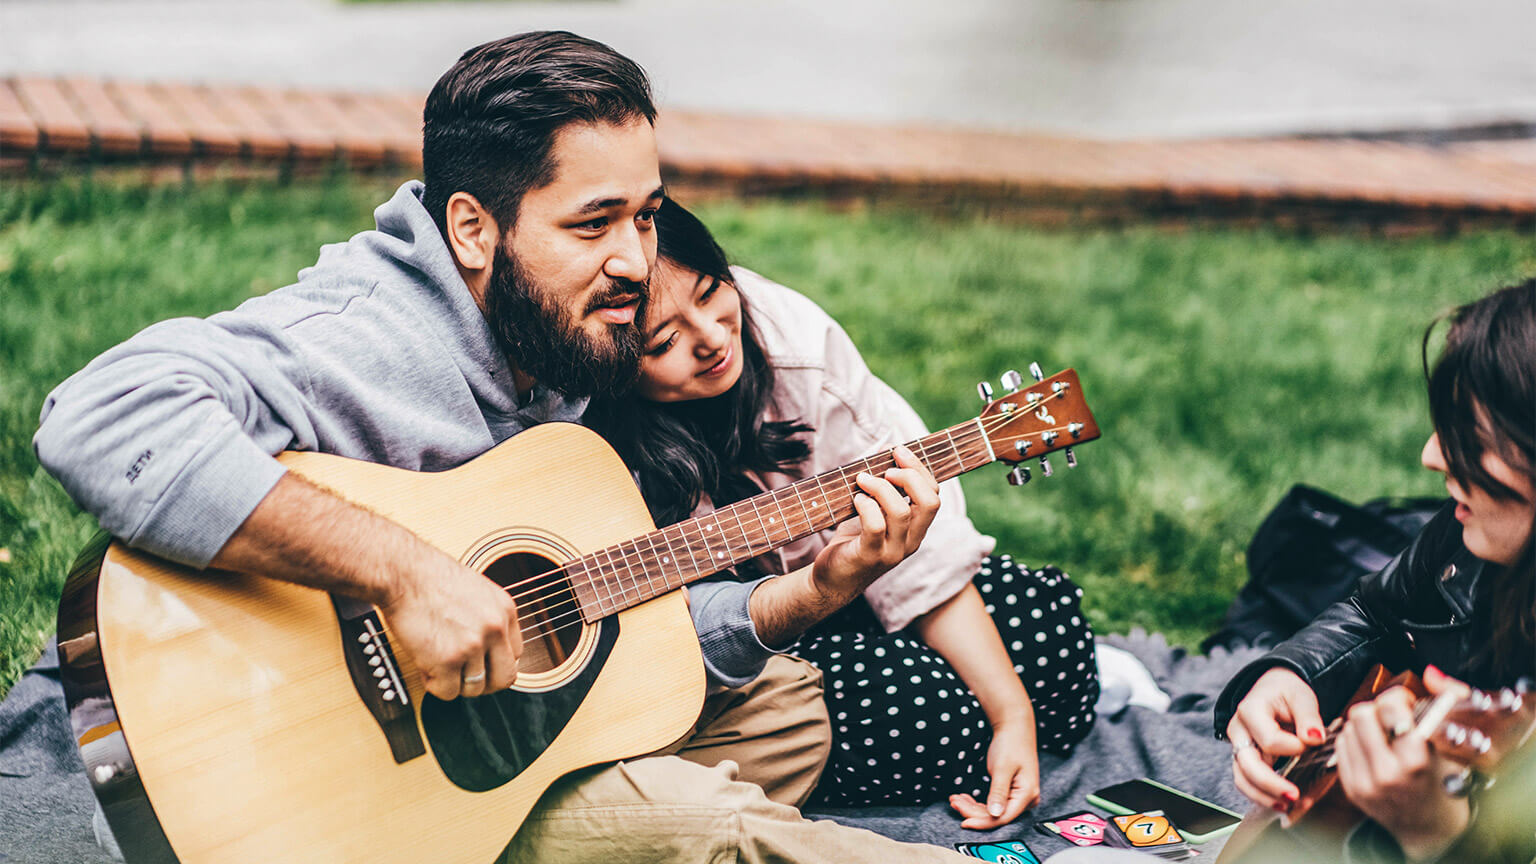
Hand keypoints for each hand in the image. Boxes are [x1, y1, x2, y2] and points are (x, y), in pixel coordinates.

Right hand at [379, 544, 521, 700]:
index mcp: (505, 610)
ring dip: (454, 682)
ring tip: (437, 662)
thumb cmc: (429, 578)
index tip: (480, 664)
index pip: (517, 654)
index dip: (495, 664)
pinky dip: (433, 684)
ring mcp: (473, 645)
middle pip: (505, 678)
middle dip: (483, 684)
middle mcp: (495, 628)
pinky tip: (424, 663)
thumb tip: (490, 653)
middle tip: (463, 677)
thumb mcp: (477, 591)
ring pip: (475, 688)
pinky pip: (447, 692)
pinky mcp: (448, 660)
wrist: (403, 572)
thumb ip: (488, 619)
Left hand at [809, 445, 939, 604]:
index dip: (919, 469)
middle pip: (930, 502)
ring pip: (902, 512)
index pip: (934, 494)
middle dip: (910, 475)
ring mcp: (892, 551)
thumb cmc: (853, 541)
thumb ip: (883, 491)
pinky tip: (856, 500)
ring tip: (862, 480)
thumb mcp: (874, 513)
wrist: (831, 580)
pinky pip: (875, 526)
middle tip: (886, 468)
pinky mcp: (869, 557)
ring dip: (881, 488)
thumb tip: (883, 453)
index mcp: (916, 529)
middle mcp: (911, 541)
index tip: (898, 451)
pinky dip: (866, 507)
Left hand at [950, 720, 1040, 828]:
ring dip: (973, 807)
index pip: (1003, 817)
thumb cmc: (1011, 744)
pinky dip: (978, 802)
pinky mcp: (1011, 793)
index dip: (982, 822)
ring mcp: (1019, 797)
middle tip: (954, 802)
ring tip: (955, 799)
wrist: (1014, 727)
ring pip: (993, 811)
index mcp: (1027, 794)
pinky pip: (993, 803)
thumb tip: (995, 815)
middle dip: (973, 811)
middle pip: (997, 815)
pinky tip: (964, 798)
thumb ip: (998, 793)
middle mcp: (1026, 799)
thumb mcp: (1002, 768)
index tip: (964, 821)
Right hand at [1227, 667, 1326, 813]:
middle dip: (1270, 784)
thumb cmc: (1286, 692)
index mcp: (1250, 710)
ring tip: (1288, 806)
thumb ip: (1308, 716)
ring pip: (1242, 778)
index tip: (1311, 744)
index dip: (1292, 747)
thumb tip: (1315, 739)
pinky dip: (1263, 796)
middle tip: (1294, 795)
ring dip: (1264, 796)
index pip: (1269, 739)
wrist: (1272, 689)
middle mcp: (1238, 731)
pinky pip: (1247, 782)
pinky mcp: (1245, 760)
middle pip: (1247, 764)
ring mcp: (1239, 747)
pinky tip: (1282, 805)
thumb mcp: (1301, 695)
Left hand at [1335, 685, 1469, 860]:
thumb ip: (1447, 703)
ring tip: (1385, 735)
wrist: (1430, 826)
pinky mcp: (1351, 789)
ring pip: (1347, 728)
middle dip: (1377, 709)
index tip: (1407, 703)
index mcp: (1416, 760)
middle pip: (1361, 714)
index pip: (1388, 709)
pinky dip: (1355, 742)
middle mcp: (1387, 774)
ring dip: (1364, 725)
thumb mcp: (1455, 744)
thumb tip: (1430, 672)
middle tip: (1391, 717)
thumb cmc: (1446, 779)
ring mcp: (1365, 783)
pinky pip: (1341, 747)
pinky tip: (1374, 750)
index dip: (1397, 698)